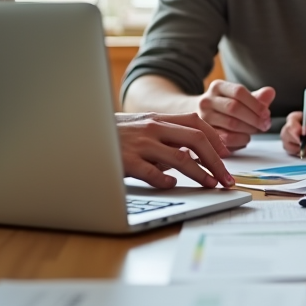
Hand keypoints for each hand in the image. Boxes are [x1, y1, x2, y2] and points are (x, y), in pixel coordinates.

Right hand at [115, 112, 234, 189]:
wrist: (79, 133)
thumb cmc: (111, 135)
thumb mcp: (140, 129)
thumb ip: (163, 138)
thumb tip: (188, 156)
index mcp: (158, 119)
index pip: (196, 123)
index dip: (216, 139)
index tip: (226, 155)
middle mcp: (152, 128)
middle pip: (197, 139)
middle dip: (217, 161)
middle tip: (226, 178)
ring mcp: (140, 144)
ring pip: (182, 158)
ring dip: (201, 173)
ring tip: (210, 185)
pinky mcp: (127, 161)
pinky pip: (153, 173)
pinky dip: (166, 181)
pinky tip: (172, 185)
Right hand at [194, 80, 275, 150]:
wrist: (200, 118)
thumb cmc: (226, 107)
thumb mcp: (241, 99)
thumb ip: (257, 97)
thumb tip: (270, 92)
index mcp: (217, 87)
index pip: (238, 91)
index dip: (255, 103)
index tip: (267, 113)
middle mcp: (207, 100)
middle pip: (234, 107)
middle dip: (254, 118)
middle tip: (265, 125)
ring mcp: (203, 118)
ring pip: (231, 124)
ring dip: (249, 129)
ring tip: (256, 130)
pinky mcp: (205, 134)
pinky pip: (226, 138)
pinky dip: (241, 139)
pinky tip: (246, 138)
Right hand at [280, 111, 305, 155]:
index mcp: (296, 117)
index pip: (290, 121)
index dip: (294, 128)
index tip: (301, 133)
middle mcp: (290, 127)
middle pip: (285, 134)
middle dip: (297, 141)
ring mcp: (289, 139)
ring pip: (287, 145)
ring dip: (301, 149)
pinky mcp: (292, 148)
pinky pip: (292, 153)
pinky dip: (302, 153)